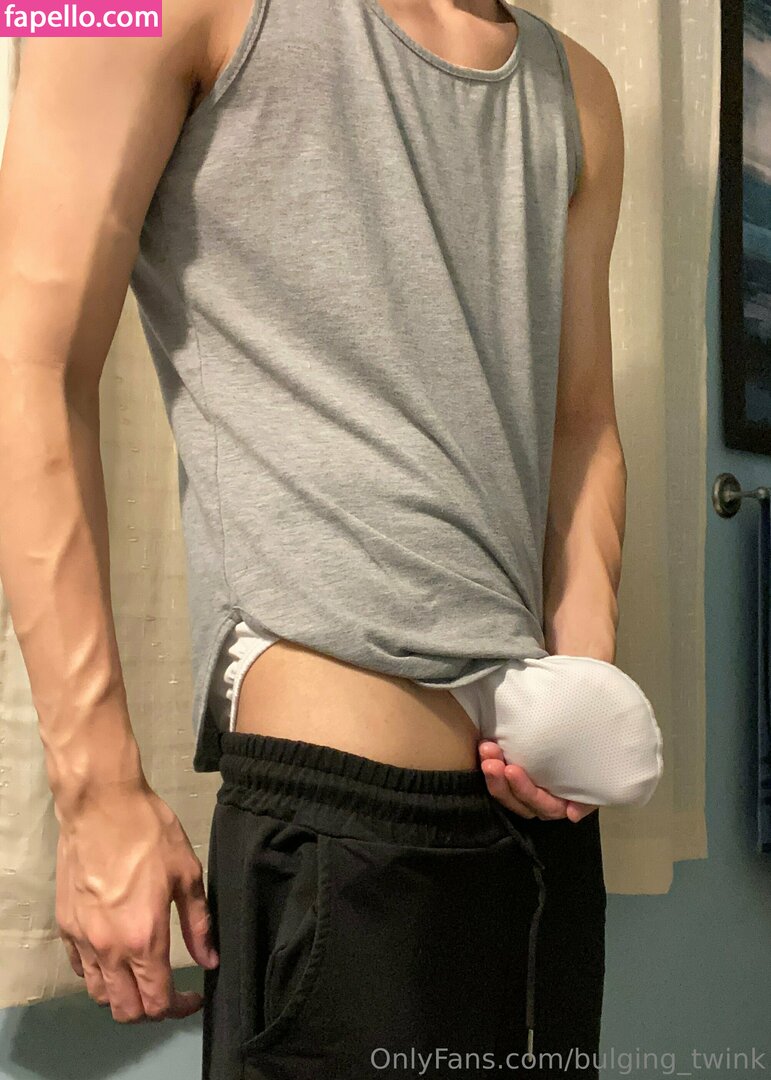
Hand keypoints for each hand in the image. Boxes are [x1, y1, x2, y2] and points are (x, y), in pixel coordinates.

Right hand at [54, 776, 218, 1022]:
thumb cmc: (149, 833)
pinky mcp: (65, 925)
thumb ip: (198, 923)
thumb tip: (209, 960)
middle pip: (126, 1010)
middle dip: (151, 1010)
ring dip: (123, 995)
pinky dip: (99, 974)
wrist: (100, 804)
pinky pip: (80, 968)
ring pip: (99, 995)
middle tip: (170, 990)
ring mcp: (82, 939)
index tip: (195, 995)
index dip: (180, 1007)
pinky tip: (115, 954)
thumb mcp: (187, 873)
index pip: (158, 1001)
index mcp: (143, 938)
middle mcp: (108, 948)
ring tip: (142, 975)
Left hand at [478, 741, 598, 821]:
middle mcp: (538, 801)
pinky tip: (483, 745)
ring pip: (503, 790)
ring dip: (491, 773)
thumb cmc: (594, 754)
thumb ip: (588, 798)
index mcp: (559, 804)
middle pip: (516, 801)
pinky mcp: (510, 774)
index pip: (540, 804)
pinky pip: (497, 775)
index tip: (511, 769)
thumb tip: (572, 815)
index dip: (524, 790)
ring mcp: (522, 788)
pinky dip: (489, 761)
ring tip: (485, 749)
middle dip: (501, 783)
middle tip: (491, 760)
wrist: (587, 735)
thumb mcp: (598, 775)